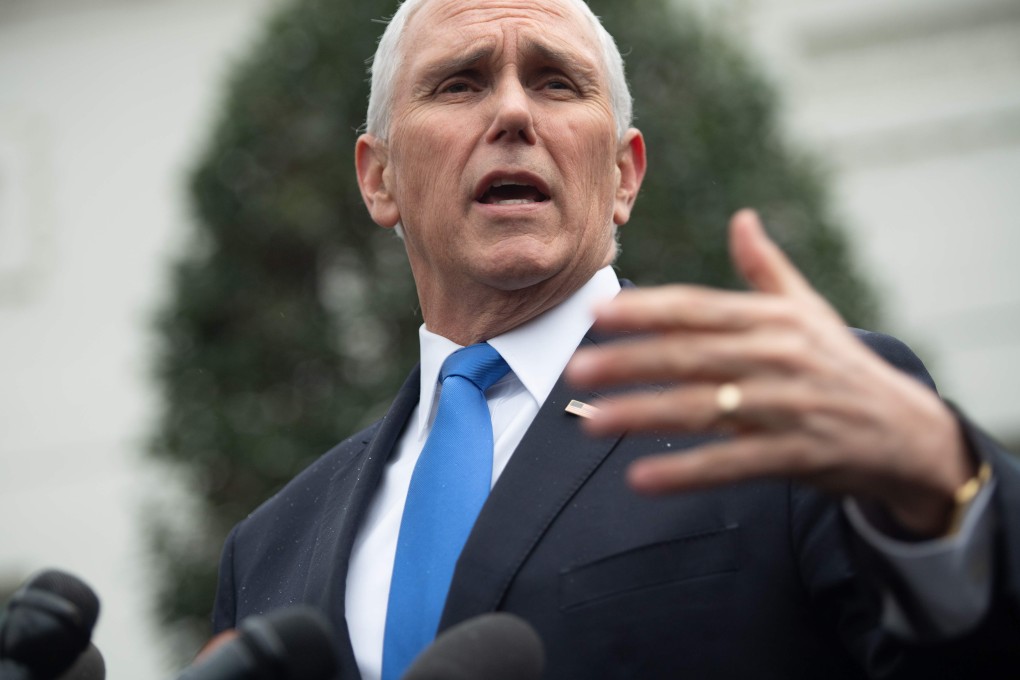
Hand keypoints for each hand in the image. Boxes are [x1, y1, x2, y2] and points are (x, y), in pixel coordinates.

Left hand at [566, 209, 972, 535]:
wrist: (907, 431)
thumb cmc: (841, 365)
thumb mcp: (810, 311)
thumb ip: (767, 269)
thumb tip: (742, 218)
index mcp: (774, 319)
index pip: (698, 308)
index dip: (645, 309)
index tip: (596, 312)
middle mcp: (778, 356)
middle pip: (690, 356)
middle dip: (629, 361)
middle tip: (576, 369)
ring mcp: (788, 407)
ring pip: (703, 408)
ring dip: (643, 414)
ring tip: (591, 421)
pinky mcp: (797, 455)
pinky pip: (732, 464)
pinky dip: (686, 471)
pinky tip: (641, 478)